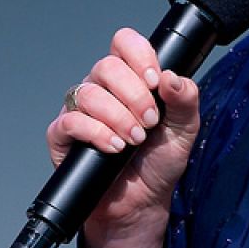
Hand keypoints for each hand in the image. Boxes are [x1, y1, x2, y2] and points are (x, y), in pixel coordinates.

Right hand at [47, 27, 199, 247]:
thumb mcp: (184, 131)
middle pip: (106, 66)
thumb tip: (173, 77)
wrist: (141, 203)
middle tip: (150, 122)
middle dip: (133, 95)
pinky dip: (96, 133)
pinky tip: (114, 148)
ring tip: (134, 140)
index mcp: (130, 79)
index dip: (139, 55)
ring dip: (117, 116)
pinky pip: (70, 121)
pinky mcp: (63, 136)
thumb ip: (185, 100)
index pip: (124, 43)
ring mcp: (80, 111)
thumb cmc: (158, 163)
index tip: (155, 82)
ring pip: (88, 93)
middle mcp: (102, 89)